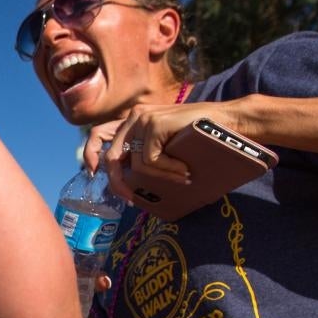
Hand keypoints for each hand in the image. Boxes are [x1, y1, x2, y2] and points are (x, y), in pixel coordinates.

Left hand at [89, 102, 243, 206]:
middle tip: (130, 199)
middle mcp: (134, 118)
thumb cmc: (200, 137)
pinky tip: (184, 167)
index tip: (93, 172)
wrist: (227, 121)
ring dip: (160, 178)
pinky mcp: (154, 124)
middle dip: (119, 183)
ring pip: (138, 164)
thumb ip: (145, 151)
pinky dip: (169, 170)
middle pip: (112, 156)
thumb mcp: (166, 145)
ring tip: (182, 177)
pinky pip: (151, 161)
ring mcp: (143, 119)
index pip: (99, 134)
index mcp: (133, 122)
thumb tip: (126, 180)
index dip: (90, 153)